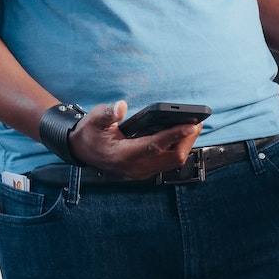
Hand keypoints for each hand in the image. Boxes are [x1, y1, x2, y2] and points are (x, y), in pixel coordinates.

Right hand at [67, 100, 202, 179]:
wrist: (81, 150)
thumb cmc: (90, 132)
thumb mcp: (94, 119)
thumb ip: (108, 113)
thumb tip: (121, 106)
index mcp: (123, 155)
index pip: (155, 145)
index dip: (175, 134)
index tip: (191, 124)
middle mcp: (135, 167)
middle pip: (171, 157)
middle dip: (187, 139)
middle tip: (197, 121)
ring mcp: (141, 172)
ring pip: (173, 162)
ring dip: (185, 145)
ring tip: (193, 127)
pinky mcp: (144, 171)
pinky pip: (168, 163)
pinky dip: (178, 149)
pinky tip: (182, 135)